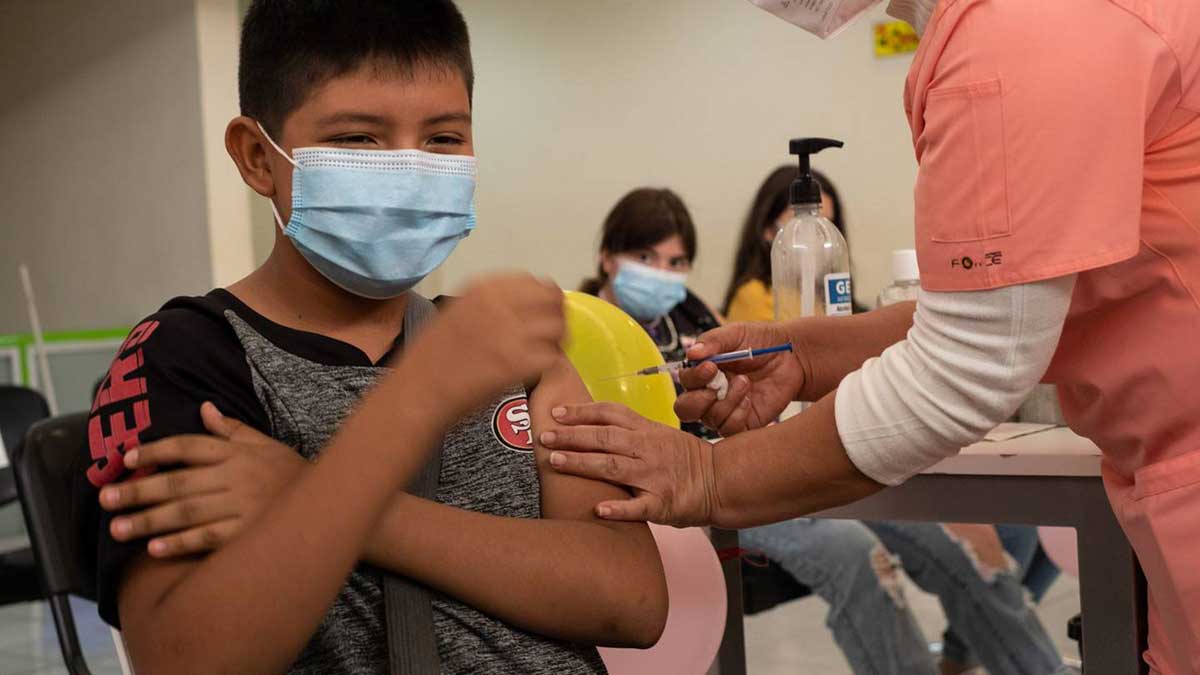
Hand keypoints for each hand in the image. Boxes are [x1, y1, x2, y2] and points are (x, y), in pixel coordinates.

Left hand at [99, 402, 304, 557]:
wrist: (331, 503)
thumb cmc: (292, 473)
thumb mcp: (266, 444)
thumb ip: (232, 430)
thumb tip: (204, 408)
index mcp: (236, 453)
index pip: (188, 447)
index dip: (155, 451)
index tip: (125, 459)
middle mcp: (235, 477)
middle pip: (178, 483)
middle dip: (138, 491)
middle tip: (105, 498)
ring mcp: (242, 506)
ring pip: (187, 512)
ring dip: (149, 520)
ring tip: (118, 528)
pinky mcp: (248, 533)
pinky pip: (209, 538)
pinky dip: (181, 543)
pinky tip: (154, 549)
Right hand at [402, 273, 564, 416]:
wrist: (420, 389)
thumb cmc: (433, 353)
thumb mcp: (459, 309)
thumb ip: (492, 302)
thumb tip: (527, 301)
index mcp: (485, 289)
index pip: (535, 281)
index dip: (543, 296)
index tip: (540, 309)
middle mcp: (501, 306)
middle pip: (553, 300)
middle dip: (555, 315)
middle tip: (549, 331)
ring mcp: (512, 335)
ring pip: (558, 328)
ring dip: (555, 340)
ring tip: (542, 350)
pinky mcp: (519, 365)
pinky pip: (552, 357)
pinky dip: (547, 363)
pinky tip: (533, 368)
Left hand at [540, 402, 720, 527]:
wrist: (720, 481)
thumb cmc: (685, 459)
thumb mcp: (659, 434)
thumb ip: (630, 430)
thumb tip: (590, 424)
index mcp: (647, 430)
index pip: (610, 414)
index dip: (582, 411)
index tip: (556, 413)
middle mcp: (648, 449)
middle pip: (604, 438)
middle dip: (571, 437)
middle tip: (544, 437)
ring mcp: (655, 476)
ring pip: (613, 467)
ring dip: (582, 463)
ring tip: (555, 462)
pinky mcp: (662, 503)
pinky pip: (637, 506)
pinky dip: (618, 509)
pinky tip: (597, 510)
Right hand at [674, 322, 805, 435]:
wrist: (791, 356)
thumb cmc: (761, 342)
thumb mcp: (736, 334)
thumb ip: (713, 341)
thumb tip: (691, 353)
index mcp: (703, 372)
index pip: (685, 381)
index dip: (694, 377)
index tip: (711, 366)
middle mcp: (709, 394)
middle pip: (685, 409)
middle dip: (698, 400)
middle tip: (718, 385)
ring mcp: (725, 410)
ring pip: (709, 419)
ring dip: (727, 401)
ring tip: (745, 382)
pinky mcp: (743, 423)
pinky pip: (728, 430)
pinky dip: (737, 415)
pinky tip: (749, 400)